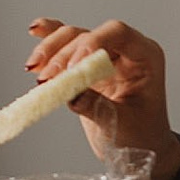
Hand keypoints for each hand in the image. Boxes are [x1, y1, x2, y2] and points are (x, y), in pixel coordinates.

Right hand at [21, 20, 179, 179]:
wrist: (139, 147)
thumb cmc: (141, 136)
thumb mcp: (123, 125)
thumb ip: (97, 107)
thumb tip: (72, 94)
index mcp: (145, 57)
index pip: (117, 33)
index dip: (93, 43)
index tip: (72, 67)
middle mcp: (124, 51)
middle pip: (88, 36)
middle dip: (63, 55)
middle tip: (47, 79)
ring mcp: (104, 55)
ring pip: (72, 38)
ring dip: (50, 50)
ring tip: (34, 69)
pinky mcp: (86, 64)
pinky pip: (67, 44)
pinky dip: (50, 38)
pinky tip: (35, 32)